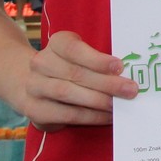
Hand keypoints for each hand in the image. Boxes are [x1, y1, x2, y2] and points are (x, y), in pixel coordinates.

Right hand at [21, 30, 138, 130]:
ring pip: (68, 93)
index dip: (97, 59)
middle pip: (75, 73)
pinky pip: (66, 114)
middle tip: (130, 90)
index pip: (74, 48)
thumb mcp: (81, 54)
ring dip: (98, 101)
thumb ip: (98, 60)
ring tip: (118, 105)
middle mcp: (41, 63)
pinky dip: (90, 116)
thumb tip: (126, 73)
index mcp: (56, 43)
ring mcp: (34, 87)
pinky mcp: (34, 110)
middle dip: (106, 83)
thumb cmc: (68, 65)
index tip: (120, 66)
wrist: (30, 82)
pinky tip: (106, 116)